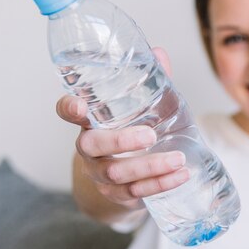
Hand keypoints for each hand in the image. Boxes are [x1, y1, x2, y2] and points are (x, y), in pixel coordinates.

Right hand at [56, 47, 189, 212]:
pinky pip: (136, 192)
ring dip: (151, 166)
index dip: (69, 108)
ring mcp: (101, 174)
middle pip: (92, 146)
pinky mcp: (118, 195)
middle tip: (150, 135)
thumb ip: (150, 82)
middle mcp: (90, 149)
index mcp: (91, 121)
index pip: (67, 111)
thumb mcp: (144, 107)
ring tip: (179, 159)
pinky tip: (180, 176)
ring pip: (117, 173)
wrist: (130, 178)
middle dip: (120, 141)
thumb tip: (159, 53)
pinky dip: (161, 184)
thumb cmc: (136, 131)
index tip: (79, 105)